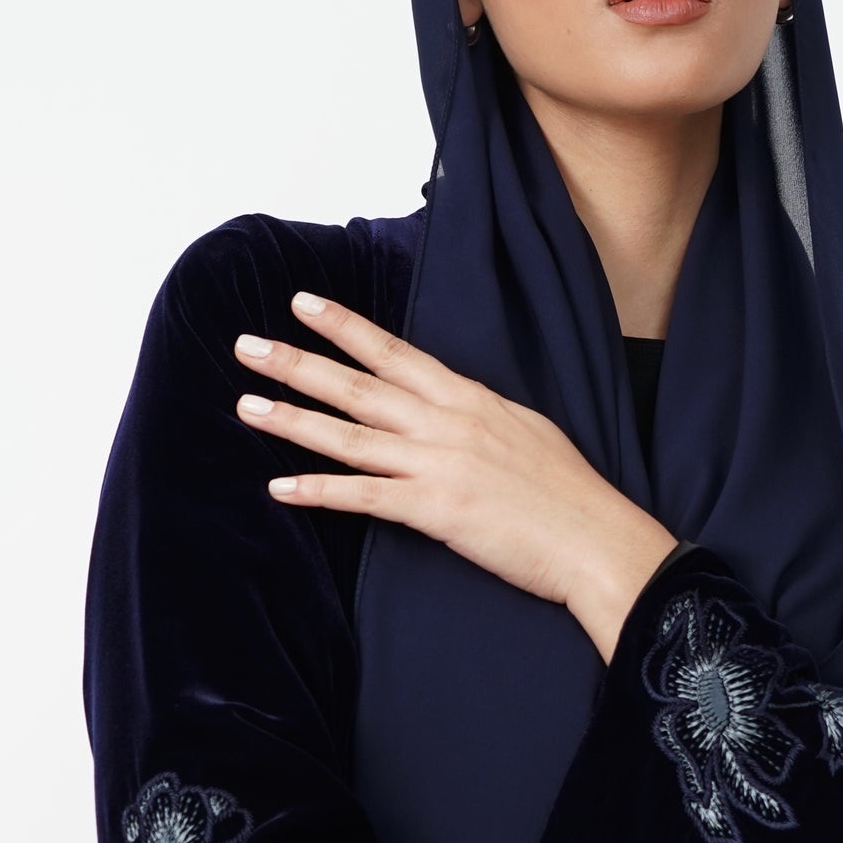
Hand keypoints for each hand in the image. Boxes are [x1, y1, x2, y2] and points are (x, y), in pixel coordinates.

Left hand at [233, 291, 678, 661]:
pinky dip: (320, 492)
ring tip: (246, 405)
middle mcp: (446, 422)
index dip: (345, 327)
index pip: (394, 353)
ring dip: (293, 419)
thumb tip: (455, 409)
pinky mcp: (436, 510)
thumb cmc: (570, 494)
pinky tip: (280, 488)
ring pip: (350, 436)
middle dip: (298, 362)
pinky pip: (365, 497)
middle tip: (246, 346)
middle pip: (358, 386)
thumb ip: (480, 417)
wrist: (596, 540)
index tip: (303, 303)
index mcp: (469, 399)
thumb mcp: (526, 432)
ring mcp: (439, 464)